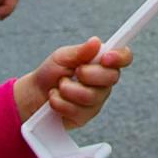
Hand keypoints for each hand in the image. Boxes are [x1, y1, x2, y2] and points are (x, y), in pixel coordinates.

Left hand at [14, 37, 132, 128]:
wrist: (34, 94)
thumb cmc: (51, 73)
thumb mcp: (62, 57)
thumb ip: (80, 51)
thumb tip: (96, 42)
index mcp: (101, 63)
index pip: (123, 57)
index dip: (120, 57)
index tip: (105, 58)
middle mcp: (103, 82)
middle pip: (111, 77)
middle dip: (88, 74)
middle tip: (73, 72)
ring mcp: (96, 100)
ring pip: (92, 96)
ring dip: (68, 89)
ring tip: (59, 86)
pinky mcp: (85, 116)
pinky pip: (79, 111)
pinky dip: (61, 103)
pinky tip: (56, 99)